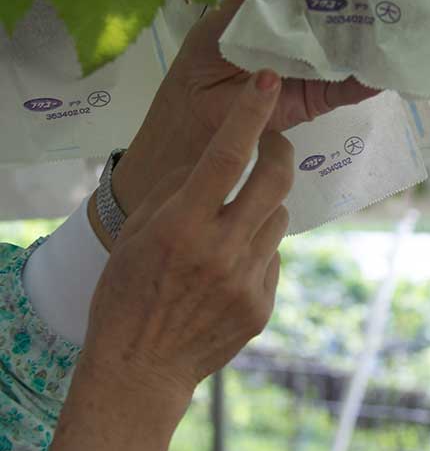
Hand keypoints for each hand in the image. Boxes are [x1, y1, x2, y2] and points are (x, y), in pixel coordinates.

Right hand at [84, 71, 292, 401]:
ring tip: (233, 224)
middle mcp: (220, 250)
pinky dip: (257, 249)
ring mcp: (247, 281)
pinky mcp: (263, 305)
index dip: (250, 114)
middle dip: (280, 150)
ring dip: (263, 207)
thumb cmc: (128, 292)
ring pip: (278, 217)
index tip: (268, 81)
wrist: (140, 369)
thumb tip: (217, 155)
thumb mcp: (137, 232)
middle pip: (275, 181)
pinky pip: (273, 256)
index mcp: (181, 227)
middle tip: (272, 144)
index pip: (225, 157)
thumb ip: (177, 188)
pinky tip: (229, 268)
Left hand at [110, 0, 375, 221]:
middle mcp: (302, 38)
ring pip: (352, 47)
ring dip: (376, 29)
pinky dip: (371, 76)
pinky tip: (392, 57)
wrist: (187, 124)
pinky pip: (349, 87)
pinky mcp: (315, 100)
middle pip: (342, 11)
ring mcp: (312, 69)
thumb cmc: (201, 61)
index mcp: (281, 11)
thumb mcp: (238, 7)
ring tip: (406, 2)